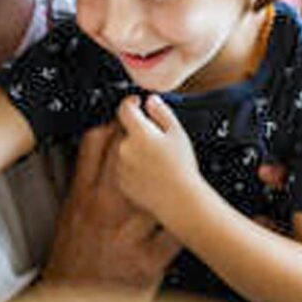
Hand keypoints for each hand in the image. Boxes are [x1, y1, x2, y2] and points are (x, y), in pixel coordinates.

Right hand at [40, 123, 178, 301]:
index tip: (129, 109)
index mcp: (81, 197)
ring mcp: (126, 234)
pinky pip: (175, 234)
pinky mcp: (147, 261)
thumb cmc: (72, 260)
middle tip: (161, 119)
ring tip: (189, 159)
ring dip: (174, 174)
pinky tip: (202, 211)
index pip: (95, 145)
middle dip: (145, 135)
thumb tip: (101, 152)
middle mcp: (103, 210)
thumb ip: (85, 185)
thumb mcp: (69, 217)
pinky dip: (188, 221)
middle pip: (128, 158)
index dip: (116, 122)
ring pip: (156, 191)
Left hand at [112, 95, 201, 223]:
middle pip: (125, 130)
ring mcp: (120, 166)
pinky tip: (150, 171)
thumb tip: (150, 101)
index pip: (125, 109)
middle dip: (137, 130)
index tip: (138, 103)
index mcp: (139, 133)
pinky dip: (133, 166)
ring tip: (156, 159)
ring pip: (124, 149)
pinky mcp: (121, 181)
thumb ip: (161, 112)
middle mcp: (124, 148)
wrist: (178, 199)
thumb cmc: (181, 167)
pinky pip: (124, 167)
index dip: (131, 102)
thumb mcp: (177, 133)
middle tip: (157, 139)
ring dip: (134, 148)